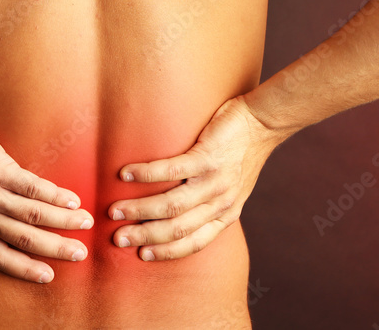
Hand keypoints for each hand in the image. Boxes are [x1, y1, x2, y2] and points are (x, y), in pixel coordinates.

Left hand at [0, 107, 94, 282]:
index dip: (24, 269)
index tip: (47, 276)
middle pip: (24, 239)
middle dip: (56, 249)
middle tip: (79, 254)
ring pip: (35, 215)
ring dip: (64, 221)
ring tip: (85, 223)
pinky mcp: (0, 170)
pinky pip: (34, 188)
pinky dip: (57, 196)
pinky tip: (73, 199)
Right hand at [108, 96, 291, 260]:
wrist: (262, 123)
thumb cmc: (241, 153)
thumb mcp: (231, 188)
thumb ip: (208, 203)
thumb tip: (174, 213)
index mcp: (226, 214)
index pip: (194, 243)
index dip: (166, 252)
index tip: (141, 254)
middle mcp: (221, 202)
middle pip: (177, 228)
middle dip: (145, 236)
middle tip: (118, 237)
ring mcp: (215, 180)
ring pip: (172, 204)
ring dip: (139, 209)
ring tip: (115, 210)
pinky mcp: (208, 156)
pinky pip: (172, 169)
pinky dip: (146, 174)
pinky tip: (126, 174)